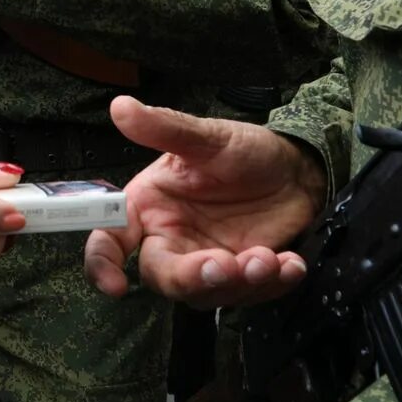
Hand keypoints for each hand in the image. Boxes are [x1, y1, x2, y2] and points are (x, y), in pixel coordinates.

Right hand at [84, 97, 327, 309]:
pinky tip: (289, 264)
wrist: (297, 169)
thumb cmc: (244, 151)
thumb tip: (120, 106)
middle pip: (162, 277)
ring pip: (206, 293)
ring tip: (267, 259)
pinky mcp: (242, 278)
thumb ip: (163, 128)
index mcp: (149, 208)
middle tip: (224, 265)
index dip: (104, 265)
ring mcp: (207, 261)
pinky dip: (269, 286)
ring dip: (237, 283)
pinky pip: (248, 296)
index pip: (111, 240)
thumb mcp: (206, 137)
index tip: (115, 286)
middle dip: (191, 278)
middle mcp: (172, 239)